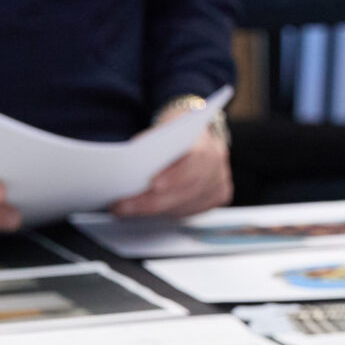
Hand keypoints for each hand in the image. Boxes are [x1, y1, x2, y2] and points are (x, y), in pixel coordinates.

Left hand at [109, 122, 232, 218]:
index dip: (176, 174)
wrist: (190, 135)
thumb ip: (149, 146)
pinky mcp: (219, 194)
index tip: (152, 185)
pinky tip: (148, 212)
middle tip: (123, 206)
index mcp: (205, 139)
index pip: (196, 158)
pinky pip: (193, 210)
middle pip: (189, 187)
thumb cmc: (170, 134)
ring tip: (127, 210)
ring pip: (189, 203)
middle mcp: (217, 160)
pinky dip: (168, 212)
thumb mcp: (158, 132)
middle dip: (153, 200)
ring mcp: (220, 179)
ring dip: (155, 210)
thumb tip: (127, 168)